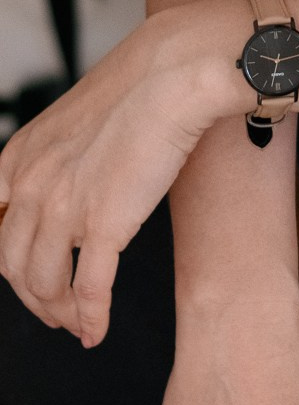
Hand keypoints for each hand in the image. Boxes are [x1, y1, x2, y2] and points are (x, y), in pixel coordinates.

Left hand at [0, 5, 231, 345]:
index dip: (11, 263)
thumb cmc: (141, 86)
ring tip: (79, 321)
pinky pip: (88, 291)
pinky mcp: (105, 225)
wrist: (175, 72)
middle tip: (56, 309)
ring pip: (44, 286)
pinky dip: (90, 320)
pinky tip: (96, 332)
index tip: (30, 276)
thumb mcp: (72, 120)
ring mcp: (64, 208)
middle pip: (14, 266)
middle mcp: (31, 186)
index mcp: (19, 158)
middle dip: (34, 297)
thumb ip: (58, 158)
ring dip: (60, 313)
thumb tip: (74, 184)